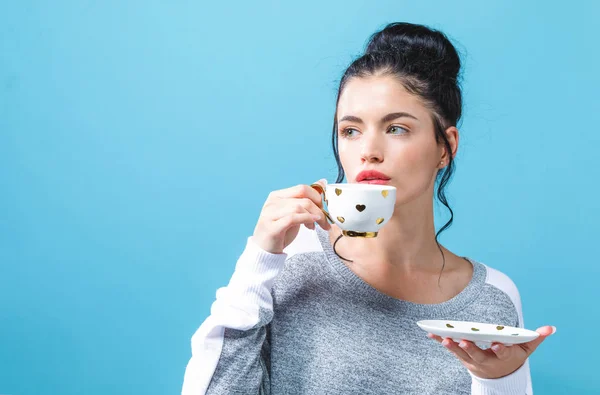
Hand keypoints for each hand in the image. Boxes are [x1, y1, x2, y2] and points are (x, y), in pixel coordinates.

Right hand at [252, 179, 330, 253]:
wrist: (265, 250)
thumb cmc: (281, 231)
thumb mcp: (294, 213)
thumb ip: (305, 199)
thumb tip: (322, 182)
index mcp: (277, 196)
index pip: (301, 188)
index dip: (317, 197)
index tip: (323, 209)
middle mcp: (272, 202)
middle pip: (302, 198)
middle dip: (318, 209)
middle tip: (324, 221)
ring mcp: (270, 214)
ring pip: (298, 208)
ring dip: (313, 217)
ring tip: (315, 226)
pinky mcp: (271, 227)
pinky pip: (292, 218)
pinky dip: (306, 220)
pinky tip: (311, 225)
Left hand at [428, 325, 555, 378]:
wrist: (500, 375)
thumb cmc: (513, 357)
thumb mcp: (525, 349)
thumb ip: (536, 338)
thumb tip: (550, 328)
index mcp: (502, 357)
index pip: (502, 353)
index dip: (499, 349)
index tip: (496, 345)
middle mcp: (487, 361)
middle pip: (477, 355)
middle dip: (470, 348)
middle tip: (463, 341)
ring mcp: (473, 361)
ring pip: (461, 354)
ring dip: (452, 346)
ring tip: (443, 339)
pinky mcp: (463, 358)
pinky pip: (452, 350)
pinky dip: (441, 342)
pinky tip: (431, 334)